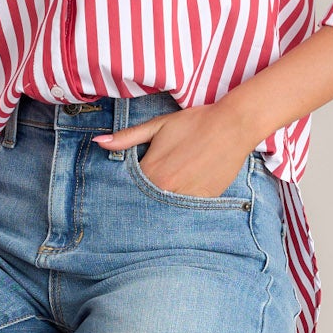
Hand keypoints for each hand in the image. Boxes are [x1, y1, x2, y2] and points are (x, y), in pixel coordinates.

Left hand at [94, 103, 249, 197]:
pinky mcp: (205, 201)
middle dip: (144, 198)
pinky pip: (187, 210)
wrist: (232, 126)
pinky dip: (183, 205)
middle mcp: (166, 190)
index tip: (132, 183)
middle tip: (152, 190)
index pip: (129, 188)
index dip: (128, 186)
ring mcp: (186, 198)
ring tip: (170, 189)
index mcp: (151, 172)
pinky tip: (185, 193)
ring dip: (164, 203)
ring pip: (166, 208)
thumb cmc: (194, 123)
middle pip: (146, 202)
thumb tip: (99, 142)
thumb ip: (127, 138)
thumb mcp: (157, 126)